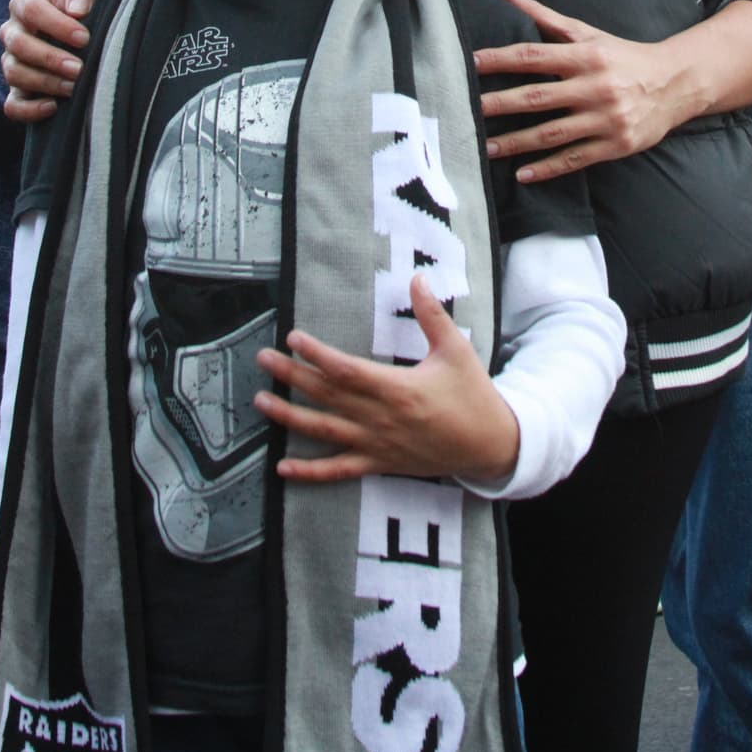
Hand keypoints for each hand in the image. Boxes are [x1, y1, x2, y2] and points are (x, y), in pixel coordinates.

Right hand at [0, 0, 109, 121]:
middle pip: (18, 44)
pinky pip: (12, 105)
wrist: (89, 31)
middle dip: (49, 58)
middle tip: (79, 68)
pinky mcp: (18, 90)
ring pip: (14, 73)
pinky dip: (28, 110)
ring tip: (73, 87)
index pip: (31, 10)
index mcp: (25, 3)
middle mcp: (13, 32)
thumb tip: (78, 10)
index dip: (56, 25)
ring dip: (44, 82)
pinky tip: (53, 107)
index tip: (84, 38)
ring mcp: (12, 62)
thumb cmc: (90, 4)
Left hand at [255, 273, 519, 485]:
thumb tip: (417, 279)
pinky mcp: (379, 464)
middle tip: (263, 360)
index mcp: (398, 389)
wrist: (490, 445)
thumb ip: (432, 315)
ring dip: (289, 417)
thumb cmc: (472, 395)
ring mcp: (377, 445)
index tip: (294, 338)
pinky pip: (338, 470)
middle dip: (291, 377)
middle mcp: (381, 419)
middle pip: (327, 396)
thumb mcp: (455, 350)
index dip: (317, 355)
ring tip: (261, 402)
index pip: (346, 370)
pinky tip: (283, 467)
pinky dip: (309, 472)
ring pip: (324, 431)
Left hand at [473, 0, 688, 183]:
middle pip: (537, 97)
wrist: (675, 83)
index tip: (471, 64)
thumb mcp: (587, 33)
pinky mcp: (615, 144)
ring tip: (486, 148)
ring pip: (552, 133)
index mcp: (585, 56)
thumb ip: (543, 17)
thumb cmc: (622, 56)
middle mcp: (595, 86)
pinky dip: (547, 168)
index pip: (534, 56)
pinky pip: (575, 158)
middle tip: (467, 112)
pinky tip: (522, 174)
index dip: (501, 59)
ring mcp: (606, 118)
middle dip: (499, 104)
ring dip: (516, 143)